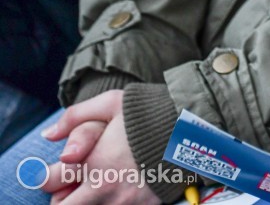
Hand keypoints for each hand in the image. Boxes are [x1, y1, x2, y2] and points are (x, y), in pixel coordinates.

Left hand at [41, 90, 159, 204]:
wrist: (193, 130)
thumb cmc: (150, 113)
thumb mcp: (111, 103)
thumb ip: (75, 116)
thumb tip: (48, 134)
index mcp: (91, 163)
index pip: (49, 182)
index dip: (47, 176)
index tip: (56, 171)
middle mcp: (103, 188)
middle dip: (65, 197)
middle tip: (74, 185)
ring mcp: (124, 201)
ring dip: (89, 200)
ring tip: (102, 184)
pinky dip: (113, 202)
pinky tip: (123, 188)